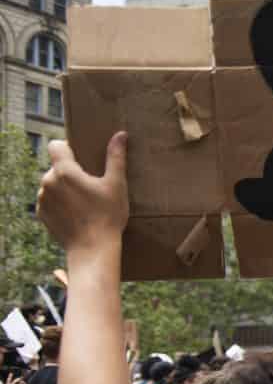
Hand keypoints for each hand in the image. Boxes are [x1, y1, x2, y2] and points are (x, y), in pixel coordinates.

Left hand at [37, 133, 129, 253]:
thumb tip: (120, 134)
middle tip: (91, 187)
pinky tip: (76, 213)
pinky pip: (49, 200)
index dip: (68, 148)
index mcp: (64, 171)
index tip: (81, 158)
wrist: (93, 249)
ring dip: (64, 188)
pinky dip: (60, 203)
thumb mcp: (116, 185)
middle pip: (56, 167)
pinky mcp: (42, 213)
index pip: (56, 145)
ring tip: (84, 202)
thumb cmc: (107, 216)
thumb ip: (115, 158)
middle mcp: (48, 182)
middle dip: (70, 172)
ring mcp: (43, 199)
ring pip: (52, 184)